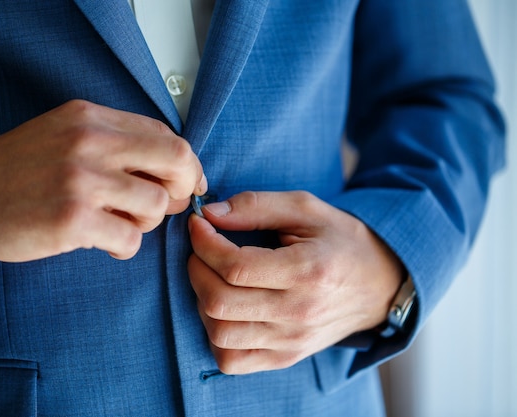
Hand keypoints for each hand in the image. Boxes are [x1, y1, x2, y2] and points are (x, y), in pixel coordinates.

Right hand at [0, 100, 206, 261]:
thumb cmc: (17, 170)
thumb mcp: (63, 135)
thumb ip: (113, 141)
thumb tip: (170, 168)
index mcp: (90, 118)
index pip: (164, 134)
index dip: (184, 163)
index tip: (185, 183)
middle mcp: (89, 142)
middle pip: (176, 160)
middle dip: (183, 187)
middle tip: (167, 205)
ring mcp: (81, 181)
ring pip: (156, 205)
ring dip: (147, 223)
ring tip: (122, 225)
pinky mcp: (72, 220)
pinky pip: (131, 238)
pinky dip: (126, 247)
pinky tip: (107, 244)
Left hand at [188, 191, 403, 374]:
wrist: (379, 285)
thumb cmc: (341, 241)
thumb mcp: (306, 208)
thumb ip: (256, 206)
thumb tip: (209, 214)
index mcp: (308, 271)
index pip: (234, 267)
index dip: (204, 243)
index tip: (199, 224)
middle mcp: (299, 313)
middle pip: (220, 302)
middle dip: (197, 268)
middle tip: (202, 249)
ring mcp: (292, 341)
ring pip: (220, 334)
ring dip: (202, 301)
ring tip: (212, 277)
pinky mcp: (286, 357)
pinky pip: (232, 360)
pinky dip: (215, 336)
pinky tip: (226, 309)